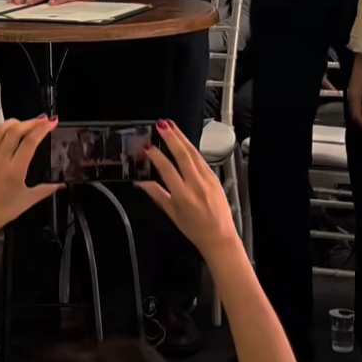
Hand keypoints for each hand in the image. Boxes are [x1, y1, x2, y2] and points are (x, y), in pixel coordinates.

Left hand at [0, 116, 60, 242]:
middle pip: (16, 130)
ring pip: (0, 128)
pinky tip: (2, 130)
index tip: (51, 122)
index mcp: (15, 170)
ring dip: (14, 123)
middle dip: (31, 122)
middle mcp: (0, 159)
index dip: (42, 128)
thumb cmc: (1, 211)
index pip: (30, 141)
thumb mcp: (27, 201)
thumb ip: (46, 190)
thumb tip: (61, 185)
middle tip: (41, 120)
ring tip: (24, 124)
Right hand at [137, 121, 237, 257]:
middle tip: (162, 125)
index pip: (167, 169)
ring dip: (182, 138)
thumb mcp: (172, 213)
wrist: (220, 237)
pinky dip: (191, 148)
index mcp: (183, 195)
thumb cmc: (194, 228)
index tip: (147, 146)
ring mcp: (208, 179)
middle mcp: (196, 184)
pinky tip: (185, 142)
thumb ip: (157, 194)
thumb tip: (141, 182)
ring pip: (193, 154)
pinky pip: (201, 160)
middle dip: (172, 138)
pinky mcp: (215, 178)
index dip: (156, 156)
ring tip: (171, 126)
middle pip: (183, 155)